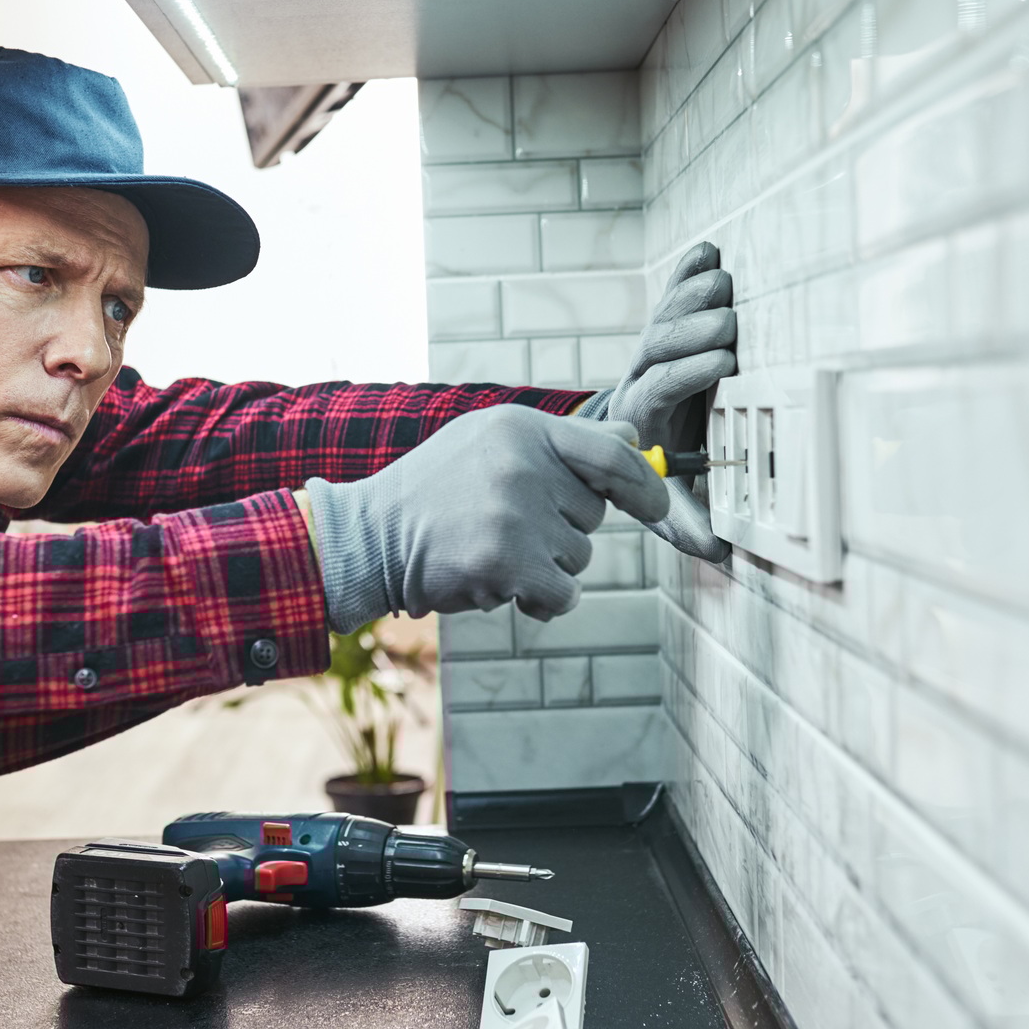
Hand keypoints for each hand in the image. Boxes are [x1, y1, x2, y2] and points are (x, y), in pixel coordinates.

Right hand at [305, 405, 668, 631]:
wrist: (371, 537)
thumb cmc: (435, 491)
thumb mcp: (490, 441)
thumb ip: (561, 441)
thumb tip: (634, 440)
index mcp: (522, 429)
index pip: (612, 454)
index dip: (645, 484)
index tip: (657, 505)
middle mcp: (524, 465)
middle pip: (593, 514)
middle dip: (562, 529)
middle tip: (504, 524)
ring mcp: (516, 515)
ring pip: (578, 556)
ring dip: (545, 565)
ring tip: (491, 549)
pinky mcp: (508, 564)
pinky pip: (564, 593)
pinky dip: (540, 600)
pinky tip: (499, 583)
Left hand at [577, 242, 736, 561]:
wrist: (620, 441)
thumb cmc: (651, 473)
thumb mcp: (664, 503)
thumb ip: (689, 522)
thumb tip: (722, 552)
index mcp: (639, 415)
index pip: (657, 386)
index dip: (688, 372)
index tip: (725, 362)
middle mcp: (638, 376)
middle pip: (659, 345)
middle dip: (693, 332)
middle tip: (729, 322)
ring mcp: (648, 350)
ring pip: (663, 316)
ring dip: (691, 296)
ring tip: (723, 280)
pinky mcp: (662, 330)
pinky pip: (670, 296)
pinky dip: (687, 273)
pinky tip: (707, 251)